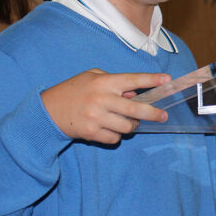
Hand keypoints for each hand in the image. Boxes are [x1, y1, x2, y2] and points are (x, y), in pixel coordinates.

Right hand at [41, 69, 170, 143]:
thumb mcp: (92, 77)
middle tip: (163, 116)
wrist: (48, 110)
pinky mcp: (92, 133)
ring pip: (127, 127)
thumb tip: (134, 94)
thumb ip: (114, 82)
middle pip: (136, 109)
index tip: (167, 80)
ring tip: (127, 121)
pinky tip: (110, 128)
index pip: (133, 80)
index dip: (152, 80)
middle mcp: (102, 99)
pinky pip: (115, 138)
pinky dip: (116, 135)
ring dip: (132, 126)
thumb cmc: (74, 90)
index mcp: (104, 82)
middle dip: (153, 113)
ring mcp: (97, 117)